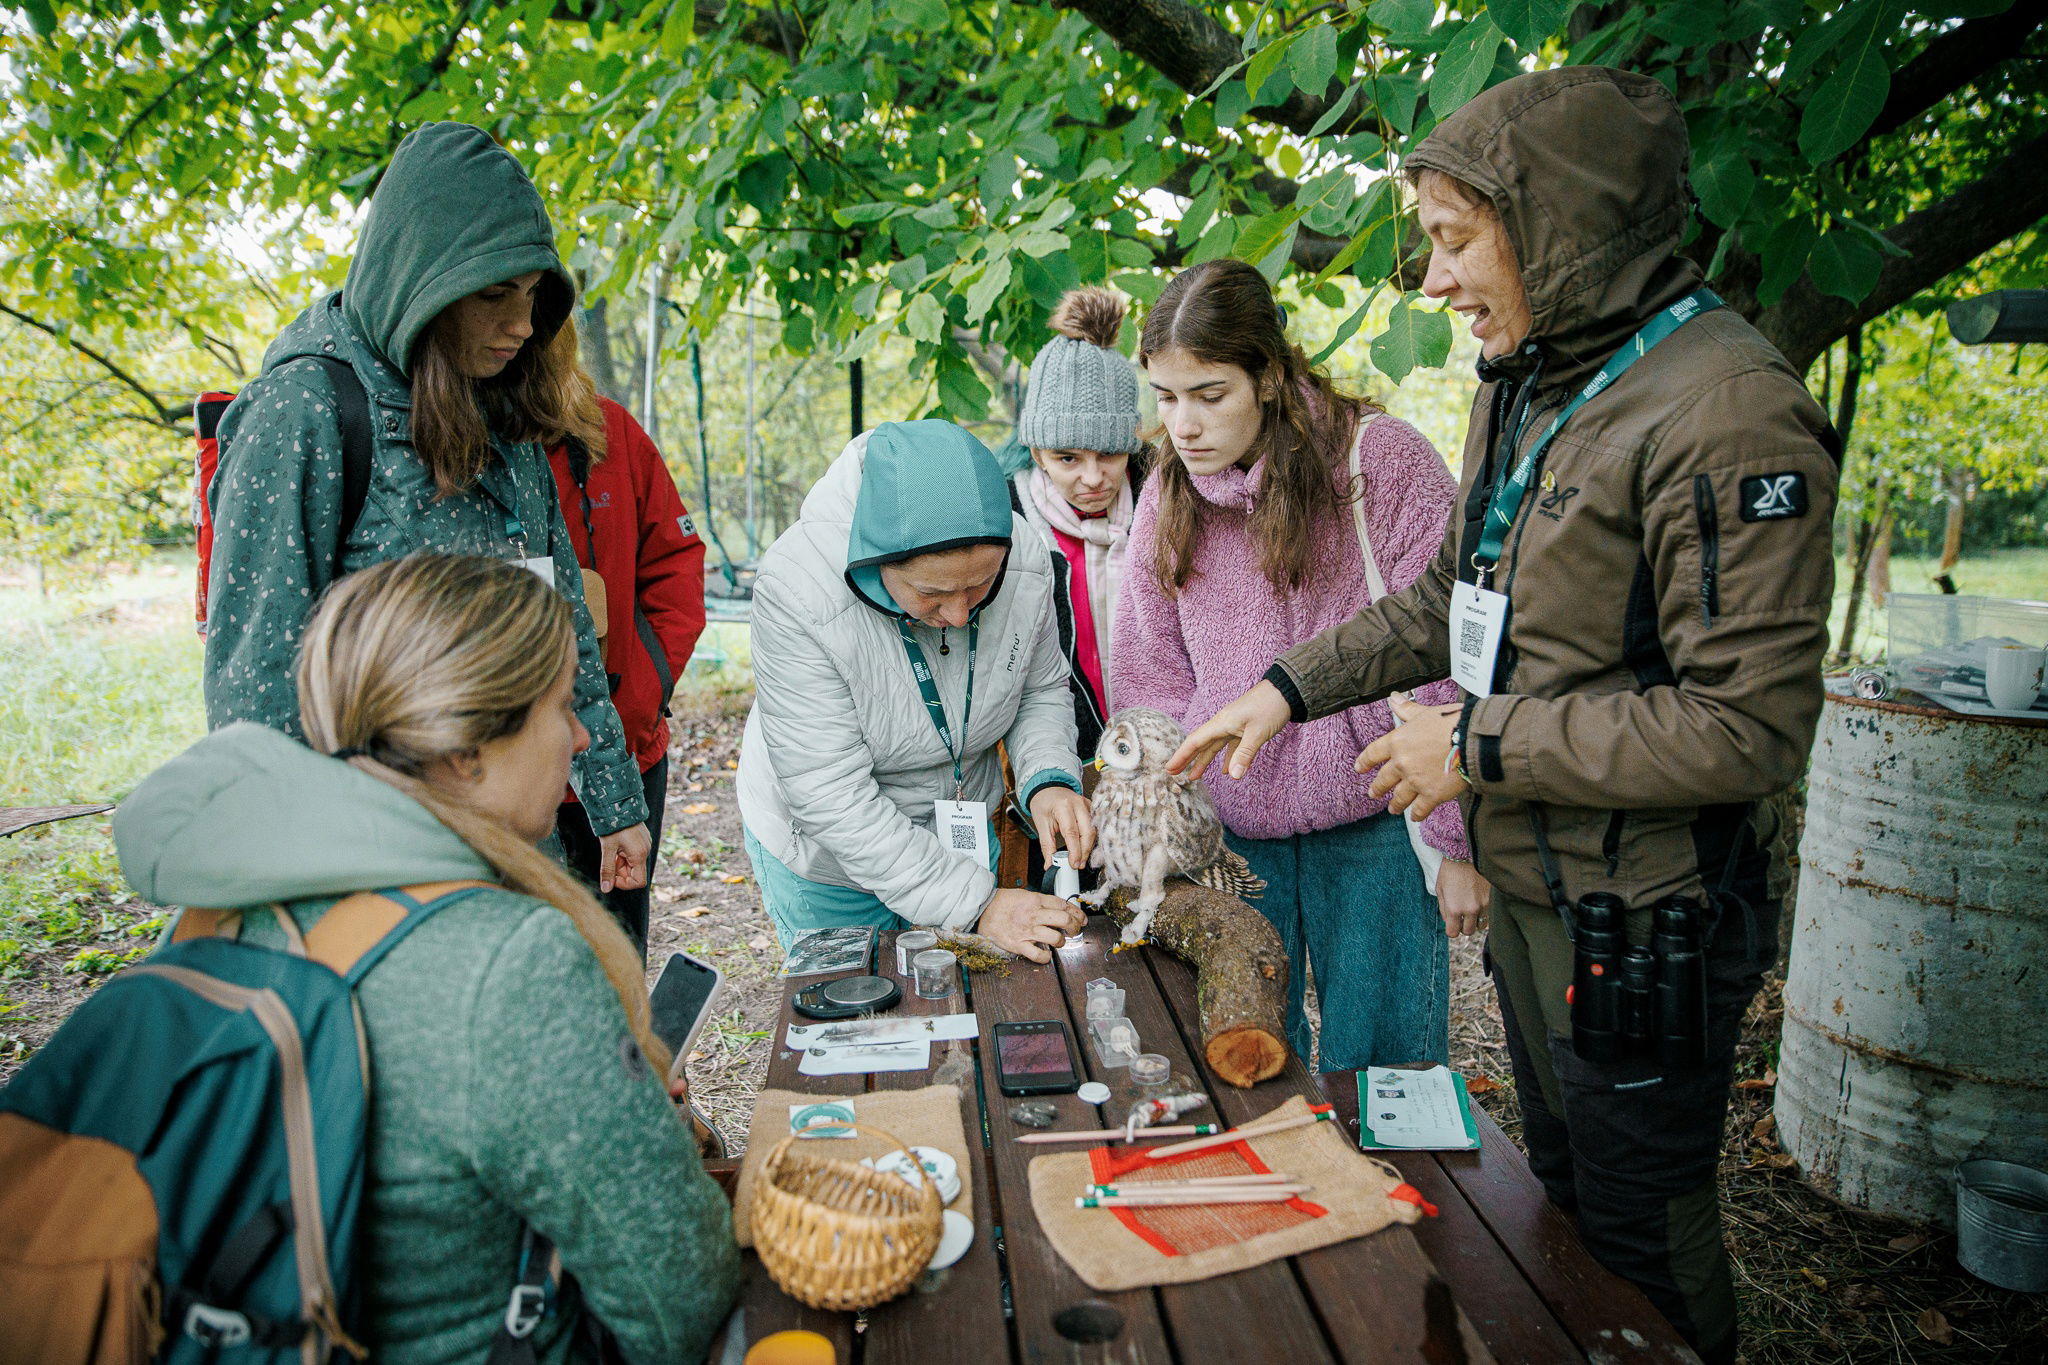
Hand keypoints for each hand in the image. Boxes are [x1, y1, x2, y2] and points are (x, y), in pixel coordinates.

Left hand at [596, 822, 650, 892]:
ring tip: (613, 850)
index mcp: (639, 855)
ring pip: (633, 864)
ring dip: (621, 863)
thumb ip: (607, 870)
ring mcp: (645, 845)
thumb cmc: (613, 826)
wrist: (619, 804)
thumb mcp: (607, 849)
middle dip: (620, 871)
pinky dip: (624, 855)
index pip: (639, 882)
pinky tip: (618, 845)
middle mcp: (646, 851)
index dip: (624, 884)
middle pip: (634, 873)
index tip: (612, 875)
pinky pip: (634, 855)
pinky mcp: (642, 840)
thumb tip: (606, 889)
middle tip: (609, 859)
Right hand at [976, 888, 1084, 963]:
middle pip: (1064, 920)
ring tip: (1059, 942)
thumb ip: (1041, 901)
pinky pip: (1038, 954)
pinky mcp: (1019, 944)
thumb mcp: (1024, 894)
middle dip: (1075, 927)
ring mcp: (1027, 931)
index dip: (1077, 913)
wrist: (982, 910)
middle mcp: (1034, 915)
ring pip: (1055, 938)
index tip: (1082, 918)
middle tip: (1075, 930)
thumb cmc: (1002, 902)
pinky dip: (1046, 957)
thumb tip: (1059, 908)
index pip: (1064, 905)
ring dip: (1062, 942)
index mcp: (1036, 901)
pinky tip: (1046, 954)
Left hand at [1029, 784, 1094, 870]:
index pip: (1072, 832)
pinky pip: (1095, 826)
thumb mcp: (1040, 824)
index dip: (1075, 851)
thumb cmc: (1044, 803)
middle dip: (1084, 852)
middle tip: (1078, 865)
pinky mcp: (1091, 808)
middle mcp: (1078, 804)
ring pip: (1094, 830)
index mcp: (1063, 806)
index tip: (1073, 864)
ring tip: (1080, 859)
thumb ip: (1047, 845)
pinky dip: (1091, 839)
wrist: (1048, 788)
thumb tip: (1050, 864)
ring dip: (1088, 847)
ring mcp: (1087, 805)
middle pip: (1088, 832)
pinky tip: (1086, 848)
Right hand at [1168, 680, 1291, 779]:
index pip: (1195, 741)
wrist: (1285, 691)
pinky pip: (1231, 746)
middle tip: (1173, 774)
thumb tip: (1233, 777)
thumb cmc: (1270, 707)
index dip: (1181, 756)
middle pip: (1200, 744)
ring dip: (1204, 761)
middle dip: (1187, 759)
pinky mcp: (1244, 728)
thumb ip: (1244, 755)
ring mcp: (1233, 726)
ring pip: (1214, 746)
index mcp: (1221, 723)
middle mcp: (1223, 724)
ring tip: (1194, 776)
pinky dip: (1227, 758)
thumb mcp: (1257, 733)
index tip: (1169, 768)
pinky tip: (1225, 770)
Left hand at [1356, 696, 1467, 819]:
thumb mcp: (1425, 713)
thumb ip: (1407, 710)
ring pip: (1399, 797)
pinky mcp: (1431, 795)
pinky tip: (1415, 817)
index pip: (1373, 753)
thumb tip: (1394, 698)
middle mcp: (1402, 763)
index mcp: (1397, 742)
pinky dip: (1417, 814)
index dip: (1364, 762)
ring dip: (1395, 804)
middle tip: (1373, 794)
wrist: (1472, 739)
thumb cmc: (1451, 722)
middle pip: (1384, 779)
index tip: (1359, 768)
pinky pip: (1420, 808)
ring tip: (1393, 809)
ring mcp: (1415, 781)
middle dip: (1378, 788)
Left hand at [1435, 860, 1490, 937]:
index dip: (1452, 929)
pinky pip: (1489, 914)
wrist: (1466, 854)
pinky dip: (1484, 912)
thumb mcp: (1440, 890)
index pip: (1453, 933)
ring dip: (1475, 920)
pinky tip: (1479, 902)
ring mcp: (1483, 905)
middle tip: (1462, 917)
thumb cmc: (1450, 871)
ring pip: (1481, 925)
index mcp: (1454, 908)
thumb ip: (1444, 909)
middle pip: (1468, 931)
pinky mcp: (1492, 899)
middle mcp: (1470, 909)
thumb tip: (1449, 922)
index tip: (1452, 924)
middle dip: (1464, 926)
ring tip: (1471, 910)